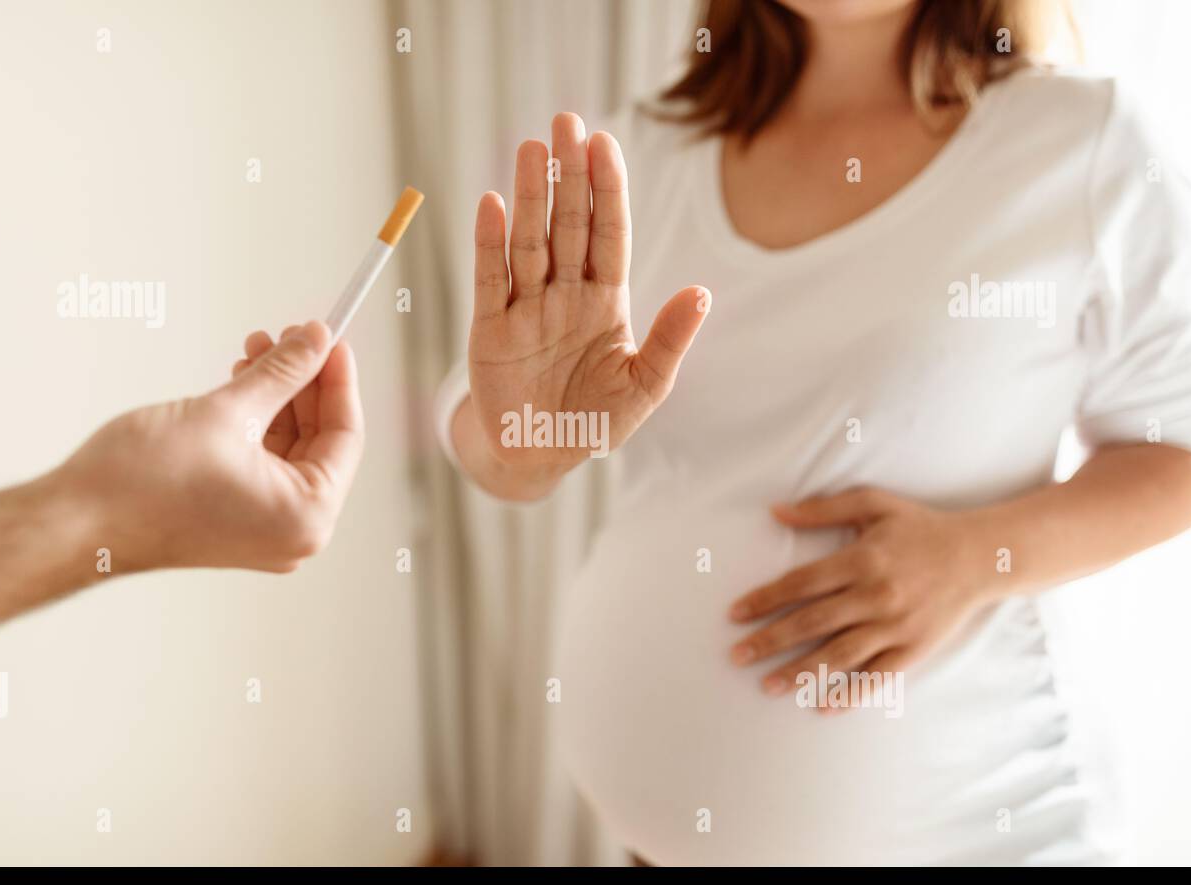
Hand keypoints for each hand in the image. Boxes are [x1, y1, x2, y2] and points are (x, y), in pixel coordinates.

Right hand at [53, 320, 363, 572]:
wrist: (74, 522)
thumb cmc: (144, 480)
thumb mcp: (228, 410)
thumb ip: (282, 373)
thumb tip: (316, 340)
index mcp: (308, 515)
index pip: (346, 435)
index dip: (338, 379)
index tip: (331, 336)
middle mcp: (295, 532)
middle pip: (320, 442)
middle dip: (304, 383)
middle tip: (292, 335)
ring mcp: (265, 531)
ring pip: (289, 449)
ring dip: (277, 397)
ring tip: (259, 347)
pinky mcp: (235, 522)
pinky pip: (263, 465)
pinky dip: (257, 424)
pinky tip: (243, 381)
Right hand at [468, 112, 709, 466]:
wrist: (541, 456)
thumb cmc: (595, 420)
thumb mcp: (645, 385)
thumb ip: (670, 339)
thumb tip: (701, 293)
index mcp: (605, 300)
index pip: (609, 234)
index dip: (608, 190)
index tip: (605, 144)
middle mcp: (565, 293)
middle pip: (568, 224)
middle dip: (568, 175)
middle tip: (566, 122)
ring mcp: (526, 307)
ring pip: (530, 241)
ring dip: (529, 196)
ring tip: (531, 149)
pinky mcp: (491, 329)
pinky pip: (491, 279)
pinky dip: (489, 244)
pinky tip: (491, 205)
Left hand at [727, 488, 996, 708]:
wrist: (982, 556)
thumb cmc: (921, 527)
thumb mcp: (874, 504)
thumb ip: (823, 508)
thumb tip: (775, 511)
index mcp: (861, 559)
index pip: (800, 584)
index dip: (764, 600)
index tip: (735, 615)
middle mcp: (875, 594)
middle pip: (811, 622)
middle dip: (769, 641)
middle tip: (736, 656)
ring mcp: (896, 625)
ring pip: (839, 654)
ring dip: (800, 672)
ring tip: (766, 686)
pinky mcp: (915, 649)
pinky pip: (878, 677)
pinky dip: (850, 693)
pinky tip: (821, 705)